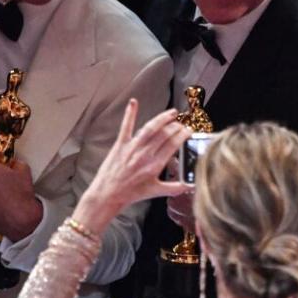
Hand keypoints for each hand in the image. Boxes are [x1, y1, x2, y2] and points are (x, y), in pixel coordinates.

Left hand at [72, 99, 191, 234]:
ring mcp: (132, 148)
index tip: (188, 131)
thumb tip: (188, 186)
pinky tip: (133, 102)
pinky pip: (126, 127)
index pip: (173, 144)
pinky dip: (130, 114)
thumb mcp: (154, 192)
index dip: (182, 135)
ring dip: (162, 118)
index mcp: (155, 165)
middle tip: (181, 124)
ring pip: (150, 128)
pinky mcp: (120, 145)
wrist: (108, 194)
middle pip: (164, 134)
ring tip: (171, 113)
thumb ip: (173, 188)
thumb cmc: (130, 194)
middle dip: (175, 126)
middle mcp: (145, 154)